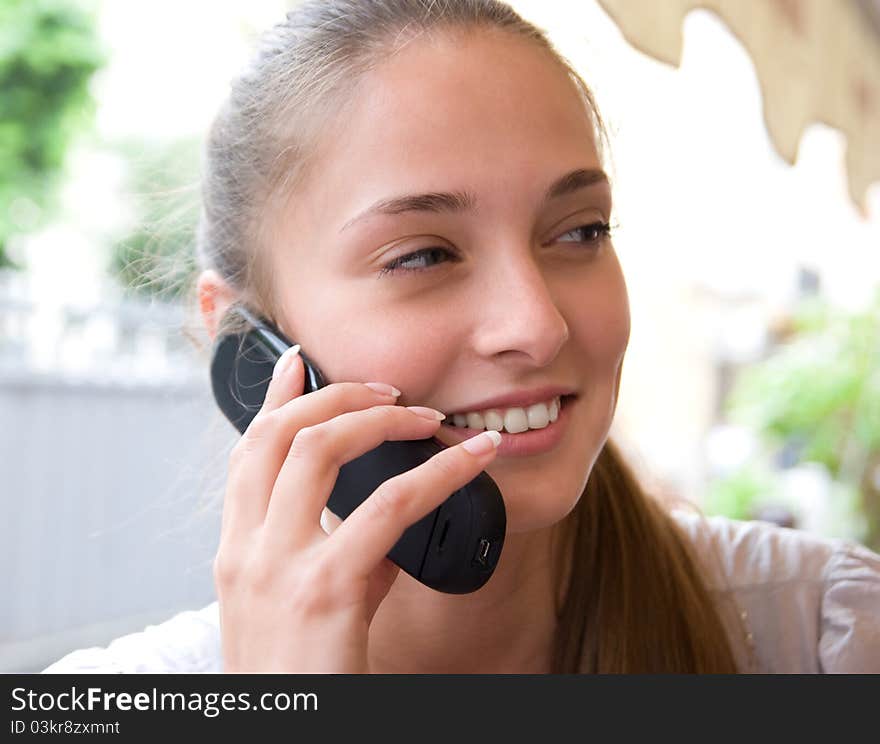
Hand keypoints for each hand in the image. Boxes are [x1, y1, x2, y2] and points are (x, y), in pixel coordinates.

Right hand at [213, 346, 500, 672]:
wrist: (288, 734)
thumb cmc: (304, 677)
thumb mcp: (305, 606)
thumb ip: (341, 552)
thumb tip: (390, 508)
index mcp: (236, 550)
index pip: (246, 451)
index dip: (273, 398)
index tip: (297, 360)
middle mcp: (246, 550)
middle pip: (279, 435)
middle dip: (333, 394)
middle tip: (386, 389)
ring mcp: (278, 567)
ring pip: (321, 450)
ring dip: (380, 419)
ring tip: (427, 417)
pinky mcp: (324, 590)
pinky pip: (390, 506)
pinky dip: (439, 474)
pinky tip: (473, 460)